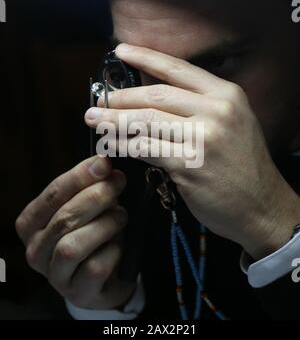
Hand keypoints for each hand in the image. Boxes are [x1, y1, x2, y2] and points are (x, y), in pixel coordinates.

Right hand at [16, 156, 135, 308]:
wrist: (105, 272)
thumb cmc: (92, 233)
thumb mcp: (86, 207)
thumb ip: (89, 187)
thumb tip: (103, 164)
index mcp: (32, 223)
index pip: (53, 195)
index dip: (79, 177)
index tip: (103, 163)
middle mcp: (36, 250)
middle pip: (64, 218)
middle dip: (95, 197)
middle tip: (118, 183)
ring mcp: (55, 275)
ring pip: (73, 246)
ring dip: (104, 225)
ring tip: (121, 216)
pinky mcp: (78, 292)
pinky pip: (95, 268)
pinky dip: (112, 251)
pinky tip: (119, 244)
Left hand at [85, 44, 299, 259]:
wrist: (261, 205)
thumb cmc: (241, 165)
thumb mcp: (230, 124)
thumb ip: (197, 108)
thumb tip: (154, 98)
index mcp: (226, 95)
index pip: (178, 69)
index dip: (145, 57)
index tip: (121, 51)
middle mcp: (216, 111)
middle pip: (156, 95)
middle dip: (121, 97)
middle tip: (100, 100)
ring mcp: (203, 138)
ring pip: (146, 122)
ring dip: (114, 120)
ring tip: (95, 119)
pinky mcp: (188, 165)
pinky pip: (146, 149)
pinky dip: (124, 145)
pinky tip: (111, 144)